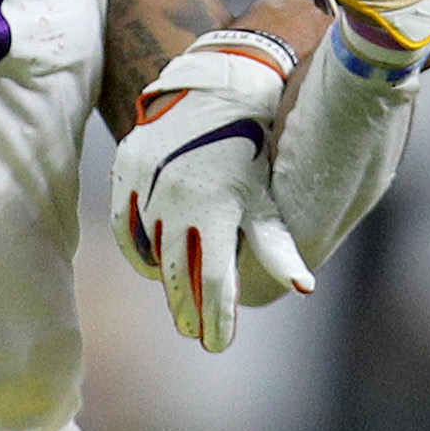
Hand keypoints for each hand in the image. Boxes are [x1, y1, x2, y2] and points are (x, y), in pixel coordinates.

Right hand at [110, 35, 313, 351]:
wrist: (217, 85)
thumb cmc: (252, 147)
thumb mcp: (266, 195)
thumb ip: (278, 245)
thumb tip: (304, 289)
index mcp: (217, 207)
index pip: (212, 281)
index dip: (216, 318)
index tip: (218, 345)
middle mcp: (177, 199)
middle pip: (179, 275)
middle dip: (188, 311)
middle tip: (195, 335)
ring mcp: (147, 185)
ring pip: (150, 252)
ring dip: (165, 282)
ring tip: (181, 305)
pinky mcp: (127, 170)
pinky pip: (124, 225)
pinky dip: (138, 250)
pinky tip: (154, 267)